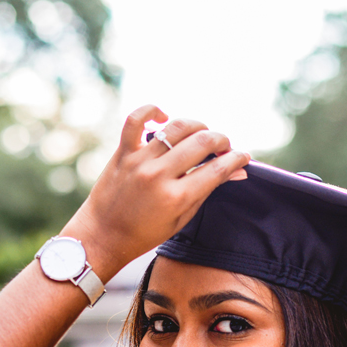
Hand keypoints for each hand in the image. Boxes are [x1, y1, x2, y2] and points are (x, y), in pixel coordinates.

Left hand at [60, 105, 250, 277]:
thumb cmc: (145, 233)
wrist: (103, 236)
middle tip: (223, 147)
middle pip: (202, 142)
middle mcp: (159, 176)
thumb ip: (207, 190)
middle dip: (221, 141)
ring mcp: (139, 161)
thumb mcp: (181, 218)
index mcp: (177, 197)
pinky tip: (164, 117)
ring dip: (197, 126)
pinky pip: (136, 119)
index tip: (243, 156)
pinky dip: (152, 110)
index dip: (237, 159)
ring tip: (201, 134)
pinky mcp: (123, 153)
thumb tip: (236, 172)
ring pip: (176, 127)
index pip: (218, 169)